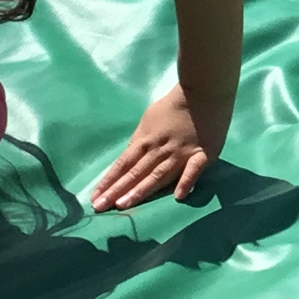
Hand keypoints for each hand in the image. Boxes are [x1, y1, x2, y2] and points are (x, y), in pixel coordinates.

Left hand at [87, 84, 215, 209]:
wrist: (203, 91)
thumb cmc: (173, 106)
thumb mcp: (148, 120)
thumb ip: (140, 141)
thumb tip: (129, 157)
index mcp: (146, 140)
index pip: (123, 164)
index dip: (109, 181)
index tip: (95, 197)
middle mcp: (160, 149)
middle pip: (135, 172)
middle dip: (116, 191)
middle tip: (100, 207)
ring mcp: (181, 153)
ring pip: (158, 175)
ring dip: (140, 190)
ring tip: (124, 205)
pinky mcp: (203, 154)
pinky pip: (194, 169)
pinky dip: (186, 181)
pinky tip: (178, 196)